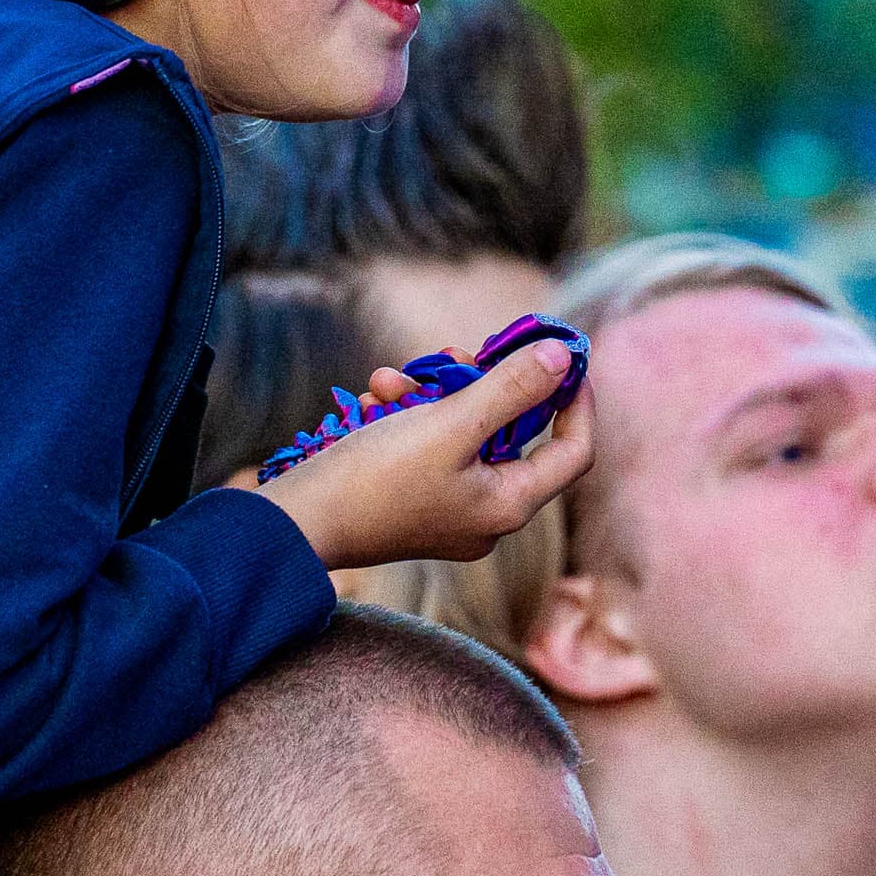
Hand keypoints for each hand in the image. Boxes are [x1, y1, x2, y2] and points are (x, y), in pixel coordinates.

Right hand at [256, 339, 593, 570]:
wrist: (299, 521)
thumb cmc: (377, 478)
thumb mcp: (449, 423)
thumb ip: (510, 388)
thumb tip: (562, 357)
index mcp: (508, 504)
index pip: (572, 450)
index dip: (575, 400)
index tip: (560, 356)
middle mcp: (485, 512)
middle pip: (508, 432)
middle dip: (477, 384)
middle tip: (454, 354)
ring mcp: (447, 507)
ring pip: (460, 430)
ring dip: (428, 394)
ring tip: (389, 380)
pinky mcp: (411, 498)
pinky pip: (425, 445)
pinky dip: (403, 416)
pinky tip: (371, 402)